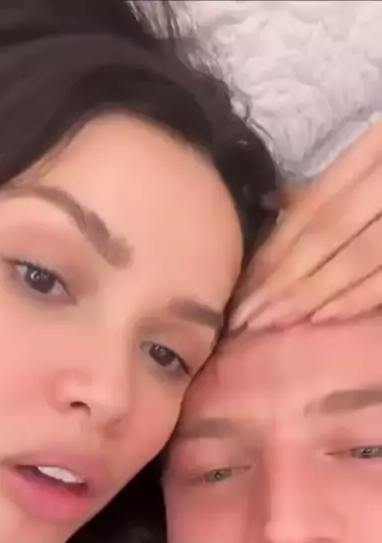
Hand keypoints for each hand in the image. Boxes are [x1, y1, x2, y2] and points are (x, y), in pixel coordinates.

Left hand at [230, 123, 381, 329]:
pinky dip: (358, 297)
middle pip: (327, 231)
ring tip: (273, 326)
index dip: (275, 249)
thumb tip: (278, 207)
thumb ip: (338, 186)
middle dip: (283, 280)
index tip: (242, 288)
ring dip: (313, 295)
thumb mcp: (378, 157)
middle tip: (244, 320)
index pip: (314, 205)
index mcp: (377, 149)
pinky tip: (324, 319)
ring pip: (359, 255)